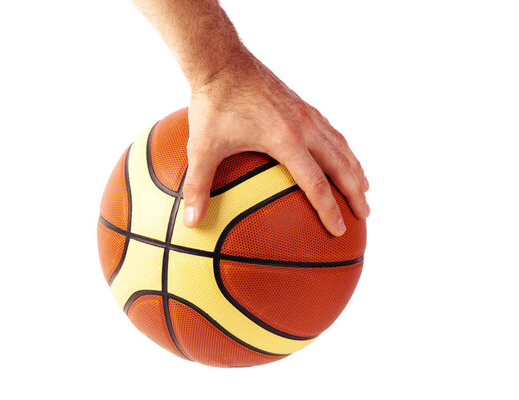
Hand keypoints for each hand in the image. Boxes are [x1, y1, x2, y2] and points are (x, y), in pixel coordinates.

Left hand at [183, 53, 369, 235]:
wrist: (222, 61)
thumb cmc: (212, 105)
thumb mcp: (201, 148)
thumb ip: (198, 186)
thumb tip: (191, 222)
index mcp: (285, 140)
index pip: (316, 183)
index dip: (329, 208)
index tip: (339, 229)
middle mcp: (303, 126)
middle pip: (340, 164)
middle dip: (354, 192)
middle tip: (364, 213)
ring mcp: (305, 113)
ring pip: (340, 145)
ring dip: (354, 168)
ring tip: (364, 188)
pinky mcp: (301, 104)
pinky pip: (330, 130)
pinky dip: (342, 147)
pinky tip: (340, 155)